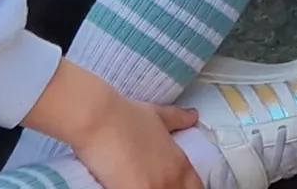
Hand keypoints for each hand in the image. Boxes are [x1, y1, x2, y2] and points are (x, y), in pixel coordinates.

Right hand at [27, 59, 204, 188]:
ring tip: (139, 183)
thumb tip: (192, 116)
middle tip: (152, 183)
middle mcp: (172, 179)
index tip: (173, 185)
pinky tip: (125, 186)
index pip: (197, 188)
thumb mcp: (157, 115)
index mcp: (180, 164)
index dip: (185, 188)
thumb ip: (177, 118)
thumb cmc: (125, 116)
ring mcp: (154, 188)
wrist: (99, 119)